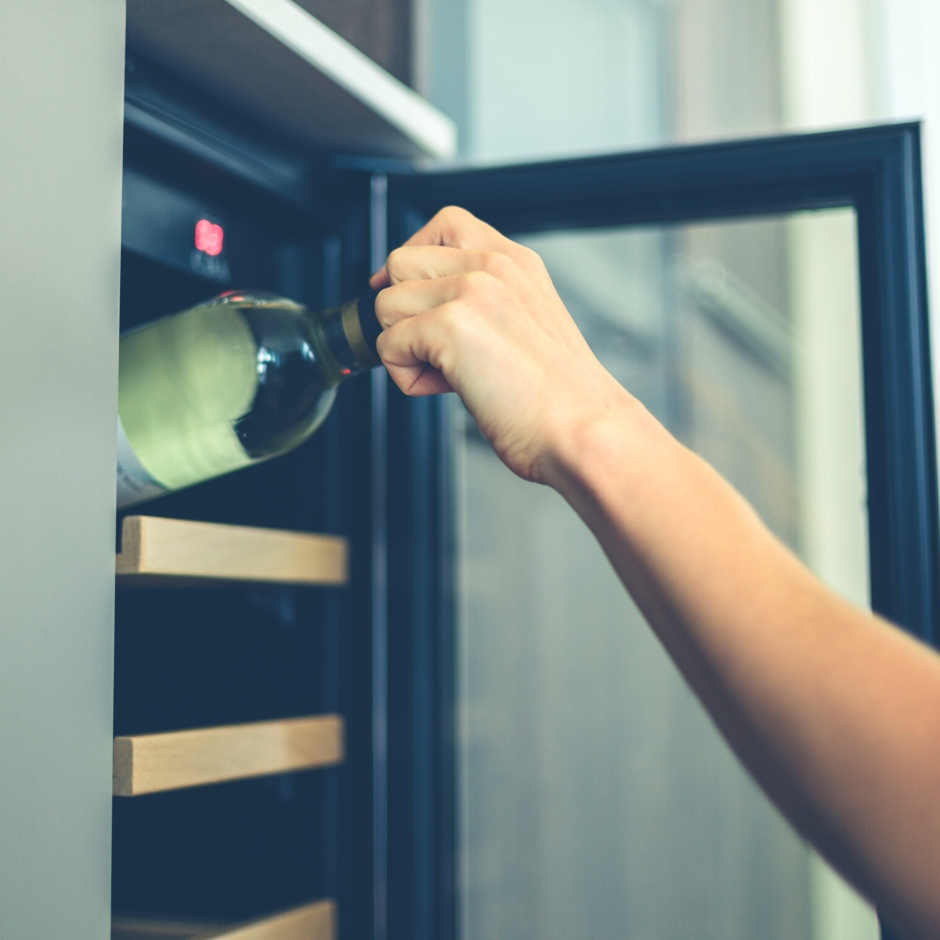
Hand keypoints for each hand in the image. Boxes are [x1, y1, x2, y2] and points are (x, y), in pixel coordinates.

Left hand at [370, 207, 636, 484]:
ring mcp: (471, 290)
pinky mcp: (450, 325)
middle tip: (442, 353)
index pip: (444, 225)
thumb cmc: (560, 400)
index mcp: (516, 262)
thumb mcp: (529, 326)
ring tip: (450, 376)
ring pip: (385, 306)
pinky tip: (450, 389)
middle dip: (404, 313)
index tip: (412, 300)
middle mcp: (493, 266)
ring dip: (404, 349)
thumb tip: (427, 311)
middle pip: (400, 264)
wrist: (581, 430)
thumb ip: (486, 303)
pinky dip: (408, 378)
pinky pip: (387, 345)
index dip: (415, 264)